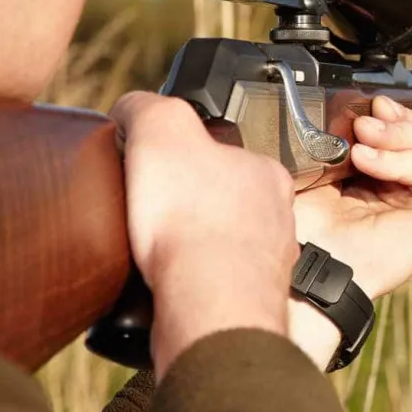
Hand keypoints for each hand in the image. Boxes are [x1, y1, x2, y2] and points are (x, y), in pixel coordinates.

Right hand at [110, 91, 298, 374]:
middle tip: (153, 210)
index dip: (184, 157)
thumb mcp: (162, 129)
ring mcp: (267, 262)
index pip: (223, 152)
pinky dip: (192, 282)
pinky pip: (216, 285)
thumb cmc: (194, 217)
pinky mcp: (247, 302)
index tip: (158, 168)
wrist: (209, 302)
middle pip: (226, 200)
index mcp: (266, 172)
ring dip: (193, 245)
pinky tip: (168, 281)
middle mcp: (277, 216)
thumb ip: (148, 108)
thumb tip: (133, 108)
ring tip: (157, 248)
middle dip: (191, 204)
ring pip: (225, 244)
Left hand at [291, 95, 411, 298]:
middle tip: (365, 119)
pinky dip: (398, 159)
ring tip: (359, 142)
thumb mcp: (325, 163)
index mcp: (384, 176)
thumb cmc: (305, 221)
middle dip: (398, 119)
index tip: (374, 103)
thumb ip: (351, 134)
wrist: (306, 258)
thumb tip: (371, 107)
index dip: (399, 112)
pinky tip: (365, 161)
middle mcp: (408, 189)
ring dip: (395, 135)